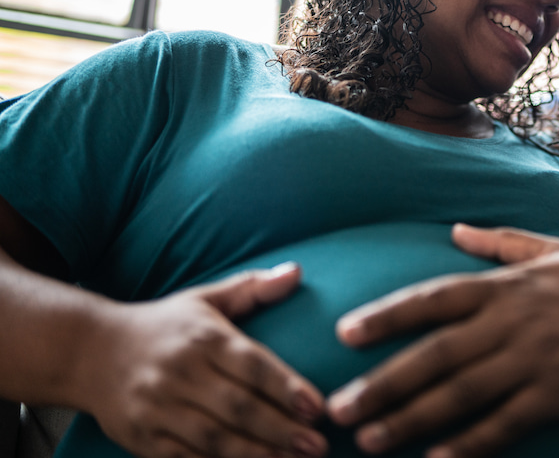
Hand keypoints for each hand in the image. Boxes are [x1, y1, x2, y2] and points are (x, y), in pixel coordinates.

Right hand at [82, 263, 327, 457]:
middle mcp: (181, 374)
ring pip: (213, 439)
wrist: (89, 352)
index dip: (286, 387)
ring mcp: (159, 409)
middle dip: (280, 429)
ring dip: (255, 455)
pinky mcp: (142, 438)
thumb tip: (296, 271)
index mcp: (203, 338)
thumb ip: (253, 288)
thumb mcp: (205, 299)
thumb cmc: (163, 326)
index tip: (317, 406)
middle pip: (237, 407)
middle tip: (318, 444)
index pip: (252, 365)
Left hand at [327, 225, 558, 456]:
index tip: (345, 332)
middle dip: (382, 382)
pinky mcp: (557, 396)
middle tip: (336, 408)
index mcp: (506, 286)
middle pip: (435, 354)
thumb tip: (453, 229)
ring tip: (368, 440)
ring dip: (410, 419)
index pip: (434, 297)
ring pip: (461, 394)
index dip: (388, 314)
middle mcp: (513, 322)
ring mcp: (535, 361)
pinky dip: (468, 444)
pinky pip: (504, 424)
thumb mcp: (552, 250)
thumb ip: (500, 242)